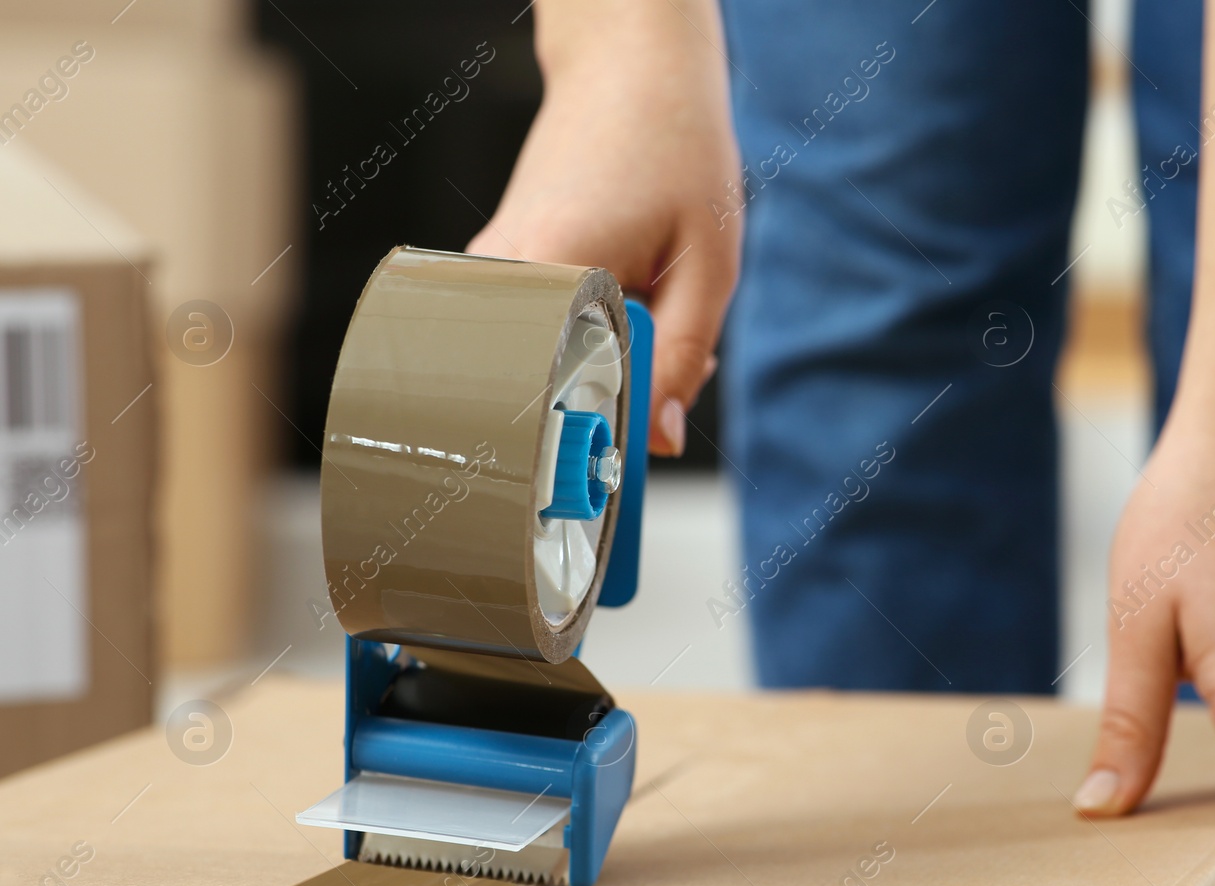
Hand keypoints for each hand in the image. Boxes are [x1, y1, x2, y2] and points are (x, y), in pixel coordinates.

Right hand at [467, 11, 741, 455]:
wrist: (631, 68)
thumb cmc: (672, 144)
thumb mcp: (709, 261)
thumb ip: (683, 355)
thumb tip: (658, 441)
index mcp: (546, 276)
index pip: (554, 406)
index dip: (600, 446)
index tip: (633, 473)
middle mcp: (497, 281)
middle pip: (547, 393)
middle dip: (619, 401)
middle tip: (667, 364)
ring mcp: (490, 278)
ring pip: (548, 364)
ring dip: (611, 362)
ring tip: (655, 300)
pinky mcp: (497, 275)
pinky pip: (544, 333)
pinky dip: (596, 333)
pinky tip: (631, 293)